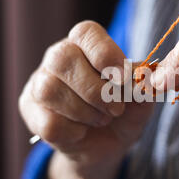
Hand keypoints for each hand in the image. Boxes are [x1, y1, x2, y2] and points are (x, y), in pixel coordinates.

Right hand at [19, 21, 153, 166]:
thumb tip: (147, 79)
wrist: (106, 146)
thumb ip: (143, 87)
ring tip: (101, 120)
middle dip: (96, 90)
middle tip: (116, 109)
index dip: (105, 53)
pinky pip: (48, 121)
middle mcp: (58, 58)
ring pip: (50, 90)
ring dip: (85, 112)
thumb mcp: (140, 100)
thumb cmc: (122, 113)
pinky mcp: (31, 111)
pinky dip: (73, 131)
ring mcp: (39, 84)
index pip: (86, 32)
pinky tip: (82, 131)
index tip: (123, 77)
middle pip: (63, 58)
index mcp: (85, 45)